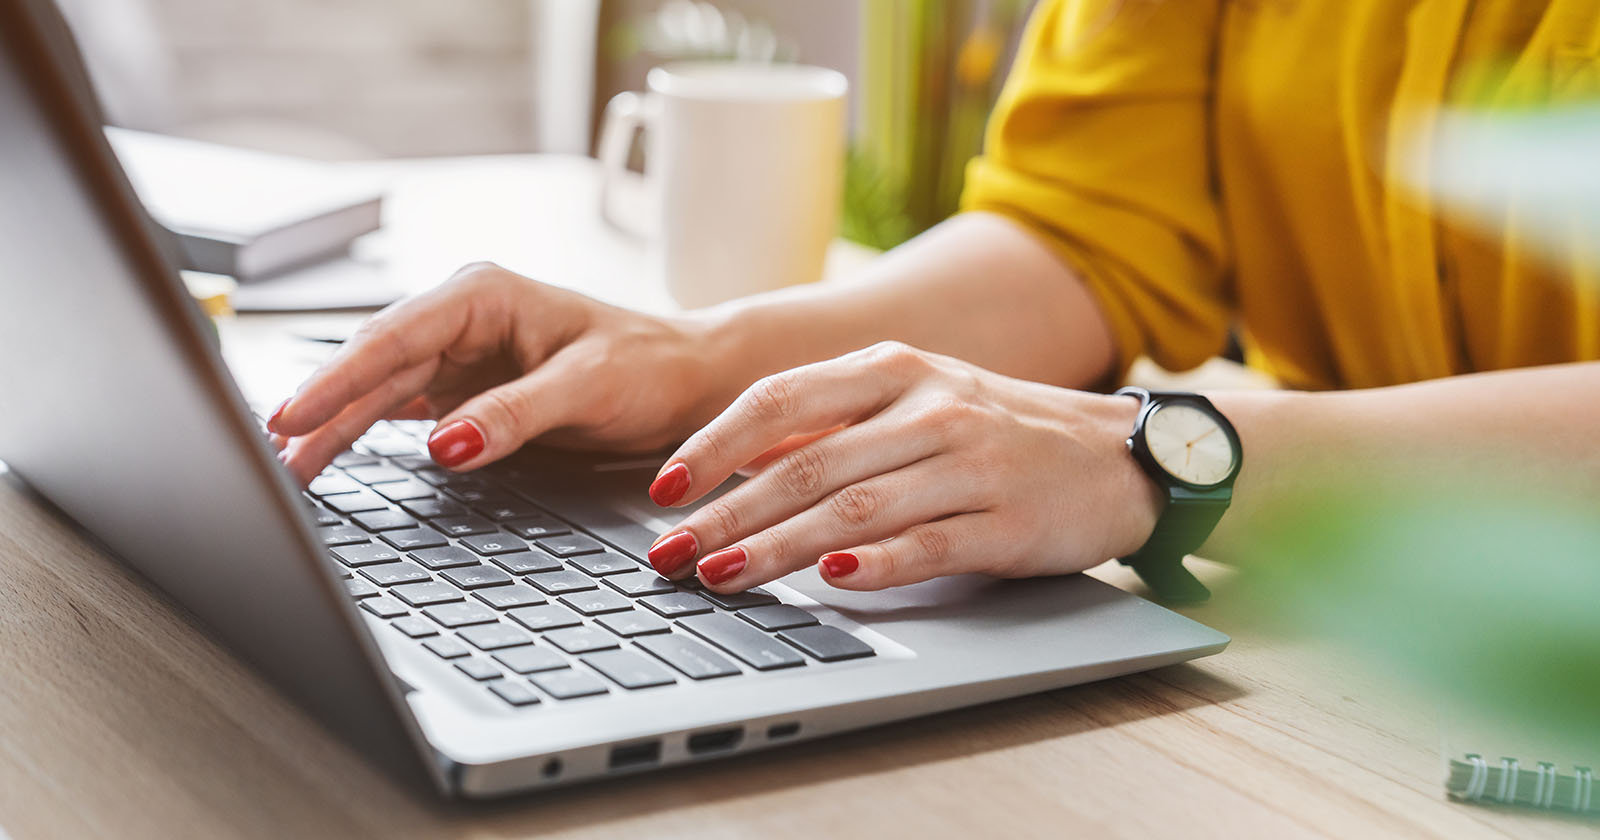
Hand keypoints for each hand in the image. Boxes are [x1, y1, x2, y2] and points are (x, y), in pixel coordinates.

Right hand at [268, 263, 728, 483]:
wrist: (686, 381)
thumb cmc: (648, 366)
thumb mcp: (586, 387)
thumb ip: (515, 414)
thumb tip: (446, 443)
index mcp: (483, 295)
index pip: (394, 337)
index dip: (338, 378)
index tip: (294, 413)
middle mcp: (461, 320)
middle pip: (372, 365)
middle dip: (319, 407)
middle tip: (272, 454)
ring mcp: (458, 356)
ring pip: (377, 392)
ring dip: (332, 427)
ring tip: (287, 467)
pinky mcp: (463, 391)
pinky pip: (398, 411)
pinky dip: (361, 434)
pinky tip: (325, 456)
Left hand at [642, 341, 1164, 591]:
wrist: (1119, 454)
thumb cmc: (1000, 430)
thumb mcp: (916, 401)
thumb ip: (835, 423)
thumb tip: (736, 462)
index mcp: (894, 369)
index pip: (780, 398)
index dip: (713, 444)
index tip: (664, 490)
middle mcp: (928, 407)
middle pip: (806, 463)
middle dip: (726, 513)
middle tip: (669, 554)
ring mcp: (971, 462)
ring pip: (855, 507)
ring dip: (778, 547)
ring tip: (722, 575)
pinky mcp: (1007, 520)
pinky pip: (929, 543)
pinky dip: (875, 565)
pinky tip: (830, 584)